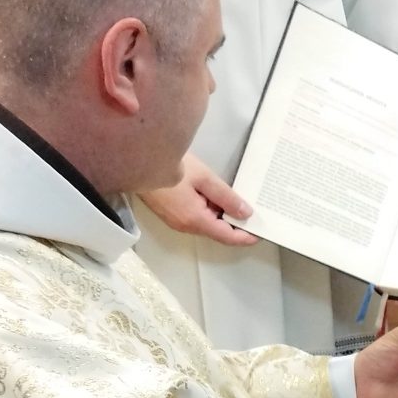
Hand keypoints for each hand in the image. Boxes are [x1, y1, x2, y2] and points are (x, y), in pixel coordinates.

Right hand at [138, 151, 258, 245]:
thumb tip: (245, 213)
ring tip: (238, 201)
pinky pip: (197, 217)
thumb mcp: (204, 178)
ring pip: (207, 224)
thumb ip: (226, 197)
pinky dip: (210, 211)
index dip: (246, 237)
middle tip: (254, 212)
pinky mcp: (171, 213)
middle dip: (236, 225)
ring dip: (222, 216)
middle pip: (218, 232)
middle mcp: (186, 226)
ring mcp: (177, 221)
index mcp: (196, 220)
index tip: (261, 232)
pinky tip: (216, 196)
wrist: (136, 160)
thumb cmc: (168, 166)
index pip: (227, 237)